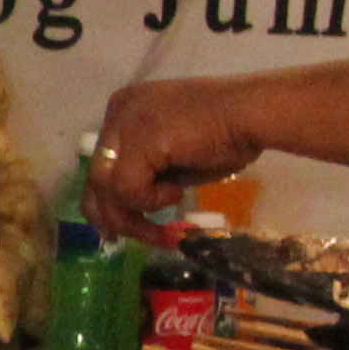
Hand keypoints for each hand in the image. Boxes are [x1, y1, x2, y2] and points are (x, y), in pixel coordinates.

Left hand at [87, 76, 264, 239]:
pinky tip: (177, 193)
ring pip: (105, 188)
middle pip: (95, 179)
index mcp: (124, 110)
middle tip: (138, 238)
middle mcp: (117, 112)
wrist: (253, 115)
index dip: (106, 202)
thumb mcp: (174, 157)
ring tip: (163, 229)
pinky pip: (126, 188)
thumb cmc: (227, 135)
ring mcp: (125, 123)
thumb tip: (126, 209)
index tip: (116, 230)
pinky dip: (150, 201)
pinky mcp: (139, 140)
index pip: (99, 165)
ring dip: (133, 219)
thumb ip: (147, 174)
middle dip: (115, 217)